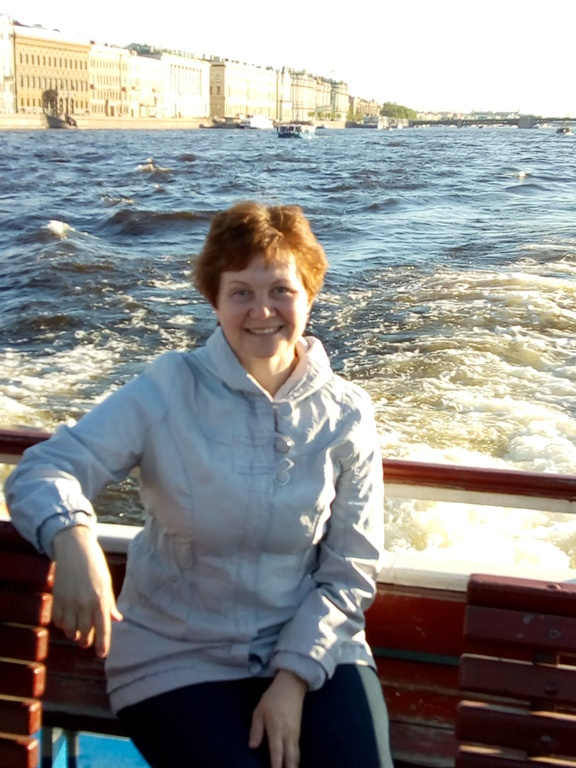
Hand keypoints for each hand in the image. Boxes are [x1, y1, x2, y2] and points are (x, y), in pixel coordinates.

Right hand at [51, 526, 122, 656]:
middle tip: (88, 641)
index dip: (102, 644)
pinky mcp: (57, 599)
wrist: (73, 549)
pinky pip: (58, 621)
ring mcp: (69, 602)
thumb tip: (116, 620)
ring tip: (78, 633)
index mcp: (101, 599)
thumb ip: (109, 603)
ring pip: (70, 630)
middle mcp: (85, 603)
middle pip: (85, 632)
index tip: (102, 655)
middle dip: (87, 641)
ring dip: (74, 635)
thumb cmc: (94, 564)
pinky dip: (63, 625)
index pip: (103, 627)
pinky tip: (67, 621)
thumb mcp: (106, 582)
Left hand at [249, 670, 306, 767]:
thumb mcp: (259, 710)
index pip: (276, 753)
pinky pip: (298, 750)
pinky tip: (292, 764)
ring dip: (293, 766)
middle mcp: (288, 734)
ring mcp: (295, 733)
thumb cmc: (273, 697)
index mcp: (277, 729)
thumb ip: (256, 729)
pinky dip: (295, 759)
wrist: (291, 686)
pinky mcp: (299, 731)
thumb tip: (252, 747)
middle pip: (290, 759)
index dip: (276, 767)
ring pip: (296, 756)